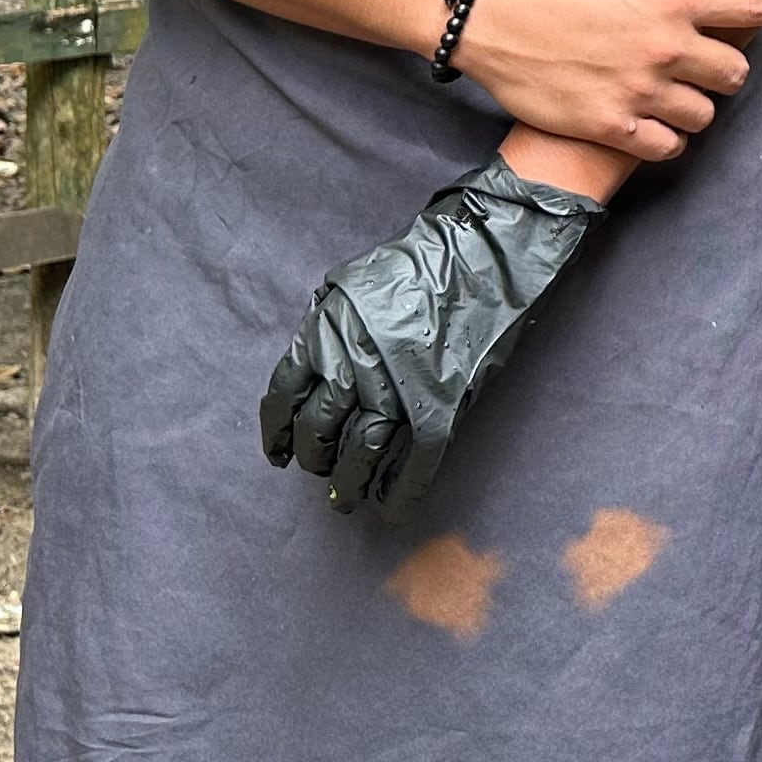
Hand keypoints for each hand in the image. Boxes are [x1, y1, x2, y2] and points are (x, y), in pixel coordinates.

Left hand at [258, 158, 605, 516]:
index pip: (284, 398)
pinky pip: (413, 467)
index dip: (278, 433)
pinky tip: (391, 507)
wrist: (483, 253)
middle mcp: (353, 366)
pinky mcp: (440, 409)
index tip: (280, 453)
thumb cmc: (420, 262)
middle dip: (317, 460)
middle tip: (323, 471)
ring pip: (361, 456)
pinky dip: (400, 493)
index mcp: (325, 333)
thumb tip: (310, 368)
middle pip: (319, 433)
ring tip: (347, 498)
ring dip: (350, 485)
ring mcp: (397, 392)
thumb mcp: (351, 283)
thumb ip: (325, 325)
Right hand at [453, 0, 761, 159]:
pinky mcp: (613, 126)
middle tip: (709, 66)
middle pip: (735, 73)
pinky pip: (668, 147)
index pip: (749, 7)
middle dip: (727, 70)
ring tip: (679, 98)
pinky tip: (654, 125)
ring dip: (696, 108)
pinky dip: (666, 140)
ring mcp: (639, 91)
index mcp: (670, 0)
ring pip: (704, 115)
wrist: (492, 22)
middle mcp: (664, 48)